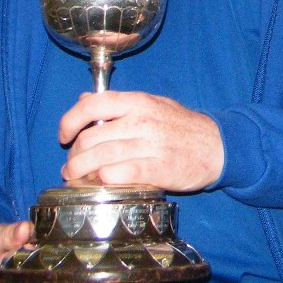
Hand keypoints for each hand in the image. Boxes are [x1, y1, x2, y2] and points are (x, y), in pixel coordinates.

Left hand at [58, 91, 223, 191]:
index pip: (92, 105)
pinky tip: (101, 182)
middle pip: (91, 137)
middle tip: (72, 165)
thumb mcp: (153, 104)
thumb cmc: (183, 126)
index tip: (64, 135)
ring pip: (100, 158)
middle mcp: (142, 121)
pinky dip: (104, 179)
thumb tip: (84, 100)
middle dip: (74, 155)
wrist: (219, 146)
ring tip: (76, 177)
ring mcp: (150, 145)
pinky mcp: (158, 168)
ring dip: (81, 171)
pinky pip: (121, 174)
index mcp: (139, 102)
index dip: (70, 120)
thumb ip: (118, 104)